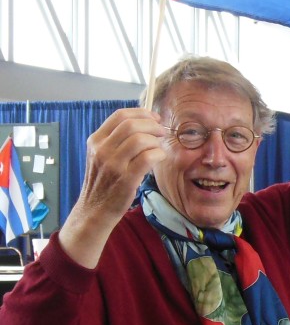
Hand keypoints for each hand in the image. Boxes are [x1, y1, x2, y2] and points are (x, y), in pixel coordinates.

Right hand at [59, 108, 167, 267]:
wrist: (94, 211)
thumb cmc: (104, 181)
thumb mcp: (102, 155)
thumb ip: (117, 138)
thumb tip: (145, 121)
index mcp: (96, 140)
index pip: (120, 115)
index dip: (141, 113)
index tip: (154, 117)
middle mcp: (102, 150)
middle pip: (131, 124)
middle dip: (152, 125)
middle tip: (161, 132)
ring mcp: (113, 165)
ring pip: (140, 139)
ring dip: (155, 141)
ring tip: (158, 147)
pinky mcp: (125, 180)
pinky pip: (147, 157)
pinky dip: (158, 154)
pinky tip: (159, 158)